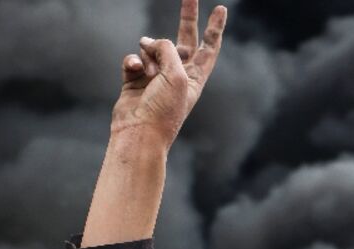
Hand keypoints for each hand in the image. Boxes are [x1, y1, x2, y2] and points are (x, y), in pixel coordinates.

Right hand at [111, 0, 227, 149]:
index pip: (208, 47)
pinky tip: (134, 70)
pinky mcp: (135, 78)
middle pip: (184, 38)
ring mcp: (155, 75)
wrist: (139, 132)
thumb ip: (169, 49)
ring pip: (151, 47)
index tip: (221, 10)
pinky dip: (132, 61)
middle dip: (187, 17)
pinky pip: (133, 58)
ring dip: (148, 54)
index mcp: (195, 77)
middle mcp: (177, 74)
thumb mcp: (177, 75)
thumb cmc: (163, 109)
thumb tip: (149, 41)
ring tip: (149, 73)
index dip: (215, 28)